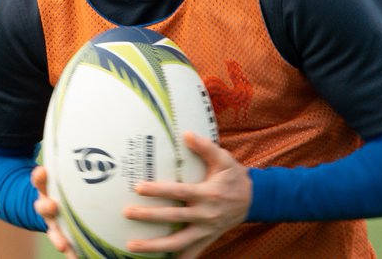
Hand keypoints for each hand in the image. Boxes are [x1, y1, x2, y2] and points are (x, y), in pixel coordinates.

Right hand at [31, 165, 76, 258]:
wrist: (49, 208)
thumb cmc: (60, 188)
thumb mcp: (58, 177)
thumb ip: (66, 166)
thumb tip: (81, 132)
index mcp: (45, 190)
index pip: (39, 181)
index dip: (39, 177)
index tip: (41, 171)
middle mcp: (46, 207)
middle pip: (43, 207)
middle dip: (46, 206)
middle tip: (51, 205)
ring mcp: (52, 223)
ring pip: (53, 230)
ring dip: (57, 237)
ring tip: (61, 244)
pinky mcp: (61, 237)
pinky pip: (66, 246)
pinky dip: (70, 253)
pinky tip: (76, 258)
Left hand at [123, 132, 250, 258]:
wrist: (254, 200)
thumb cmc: (234, 177)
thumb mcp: (224, 159)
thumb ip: (205, 147)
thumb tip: (186, 134)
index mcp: (207, 194)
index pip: (178, 192)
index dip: (158, 190)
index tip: (139, 187)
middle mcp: (205, 214)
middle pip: (173, 218)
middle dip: (149, 216)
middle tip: (127, 213)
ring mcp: (206, 230)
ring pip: (178, 242)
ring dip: (154, 246)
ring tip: (132, 245)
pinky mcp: (207, 238)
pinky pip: (191, 253)